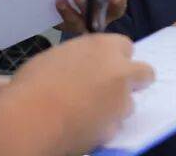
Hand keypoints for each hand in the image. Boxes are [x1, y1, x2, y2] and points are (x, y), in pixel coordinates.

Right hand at [10, 33, 154, 152]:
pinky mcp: (115, 128)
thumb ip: (80, 59)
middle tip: (113, 89)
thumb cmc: (34, 83)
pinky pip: (114, 127)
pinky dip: (103, 128)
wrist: (31, 119)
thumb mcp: (56, 57)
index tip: (104, 66)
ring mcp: (121, 101)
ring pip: (129, 104)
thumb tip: (83, 68)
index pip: (125, 46)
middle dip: (134, 80)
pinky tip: (83, 127)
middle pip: (144, 73)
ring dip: (116, 107)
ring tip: (88, 112)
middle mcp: (119, 71)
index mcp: (103, 47)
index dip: (115, 57)